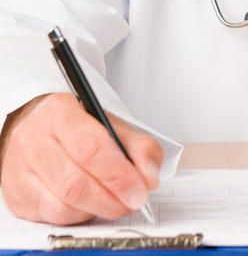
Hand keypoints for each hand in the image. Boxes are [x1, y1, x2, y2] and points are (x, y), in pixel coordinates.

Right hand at [0, 93, 162, 223]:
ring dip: (97, 210)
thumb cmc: (74, 126)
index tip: (140, 189)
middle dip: (111, 198)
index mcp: (59, 112)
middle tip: (132, 202)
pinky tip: (91, 205)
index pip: (90, 148)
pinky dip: (79, 216)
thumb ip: (137, 145)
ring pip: (63, 205)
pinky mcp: (17, 195)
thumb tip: (149, 177)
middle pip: (75, 182)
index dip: (118, 174)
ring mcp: (20, 170)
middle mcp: (33, 139)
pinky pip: (52, 217)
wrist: (34, 126)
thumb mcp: (109, 123)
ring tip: (114, 202)